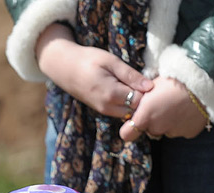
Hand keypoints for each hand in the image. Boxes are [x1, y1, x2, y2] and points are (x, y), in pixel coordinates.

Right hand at [36, 25, 151, 119]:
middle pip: (134, 110)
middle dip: (141, 99)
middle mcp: (107, 107)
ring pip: (127, 113)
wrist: (64, 67)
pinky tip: (124, 90)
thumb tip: (150, 86)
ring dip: (133, 102)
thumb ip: (130, 75)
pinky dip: (125, 103)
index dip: (146, 92)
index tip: (148, 80)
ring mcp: (103, 111)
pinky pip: (119, 111)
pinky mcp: (101, 110)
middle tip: (142, 83)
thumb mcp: (111, 61)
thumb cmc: (88, 59)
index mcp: (111, 94)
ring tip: (133, 85)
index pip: (139, 100)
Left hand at [119, 77, 207, 141]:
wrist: (204, 82)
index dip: (129, 129)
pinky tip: (187, 110)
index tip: (133, 122)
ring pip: (165, 130)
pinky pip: (180, 130)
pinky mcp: (188, 133)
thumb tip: (136, 106)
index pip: (127, 134)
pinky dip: (182, 123)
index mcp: (145, 116)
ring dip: (168, 122)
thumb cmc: (175, 79)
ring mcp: (173, 132)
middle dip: (152, 121)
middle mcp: (157, 128)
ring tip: (177, 105)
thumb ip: (141, 101)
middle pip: (149, 130)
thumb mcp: (151, 86)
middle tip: (162, 105)